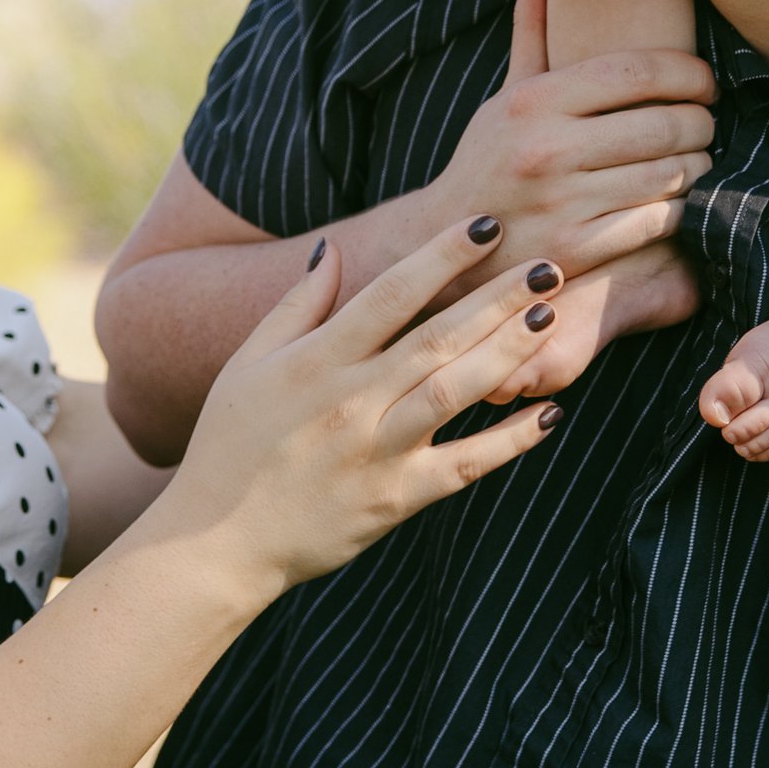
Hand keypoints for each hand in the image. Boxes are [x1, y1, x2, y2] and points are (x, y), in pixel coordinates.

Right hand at [154, 215, 573, 598]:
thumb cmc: (229, 445)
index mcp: (316, 361)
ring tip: (550, 316)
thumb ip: (297, 306)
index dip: (441, 255)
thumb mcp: (247, 364)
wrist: (217, 542)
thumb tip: (332, 249)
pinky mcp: (397, 499)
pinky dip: (510, 440)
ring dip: (508, 353)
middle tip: (549, 263)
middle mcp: (351, 401)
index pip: (391, 294)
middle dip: (496, 297)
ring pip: (455, 392)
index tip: (487, 224)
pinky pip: (464, 465)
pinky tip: (551, 413)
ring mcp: (378, 451)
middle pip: (437, 337)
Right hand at [422, 0, 713, 288]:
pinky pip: (658, 221)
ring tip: (698, 159)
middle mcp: (546, 149)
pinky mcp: (578, 250)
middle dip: (702, 122)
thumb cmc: (490, 157)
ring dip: (698, 165)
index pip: (637, 71)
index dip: (689, 72)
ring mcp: (563, 204)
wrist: (449, 243)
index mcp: (532, 101)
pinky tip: (674, 198)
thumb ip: (533, 22)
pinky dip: (679, 208)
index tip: (705, 81)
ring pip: (670, 174)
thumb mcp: (506, 91)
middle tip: (707, 123)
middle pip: (665, 124)